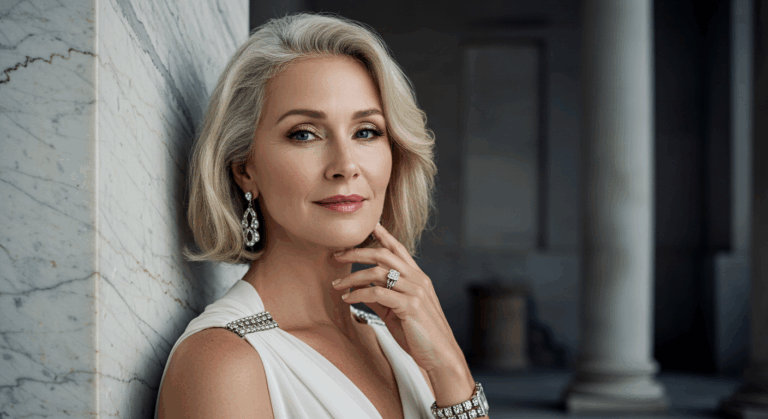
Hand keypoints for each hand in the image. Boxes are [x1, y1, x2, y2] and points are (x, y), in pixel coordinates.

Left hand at [332, 223, 464, 373]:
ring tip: (337, 285)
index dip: (384, 236)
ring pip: (378, 272)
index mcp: (418, 278)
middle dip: (357, 252)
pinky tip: (348, 299)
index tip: (369, 226)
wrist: (440, 356)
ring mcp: (415, 291)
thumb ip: (382, 298)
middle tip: (337, 255)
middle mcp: (418, 279)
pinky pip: (378, 293)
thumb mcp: (397, 312)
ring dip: (353, 277)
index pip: (399, 249)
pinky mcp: (411, 305)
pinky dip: (359, 294)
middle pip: (384, 255)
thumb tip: (361, 289)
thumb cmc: (420, 335)